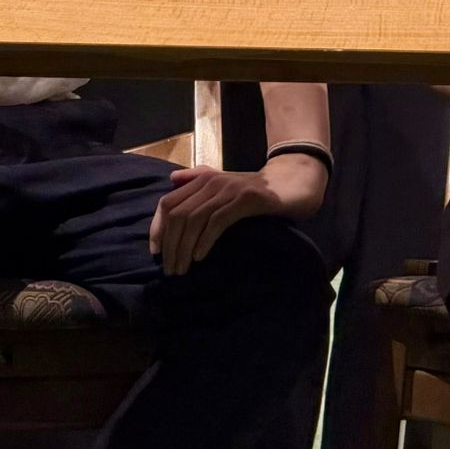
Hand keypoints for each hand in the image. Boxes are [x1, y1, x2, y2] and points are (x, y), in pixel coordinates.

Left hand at [148, 159, 323, 275]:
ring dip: (184, 248)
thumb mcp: (225, 183)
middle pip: (178, 214)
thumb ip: (199, 178)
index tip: (156, 252)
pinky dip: (205, 241)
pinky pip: (217, 221)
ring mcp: (229, 190)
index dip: (157, 228)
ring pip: (194, 219)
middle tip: (169, 269)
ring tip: (182, 269)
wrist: (293, 183)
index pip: (168, 203)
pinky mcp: (246, 199)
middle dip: (170, 245)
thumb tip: (172, 179)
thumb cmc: (257, 190)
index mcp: (203, 179)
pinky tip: (200, 257)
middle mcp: (212, 182)